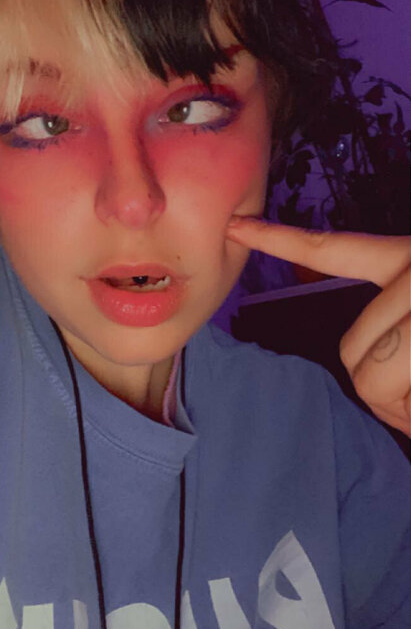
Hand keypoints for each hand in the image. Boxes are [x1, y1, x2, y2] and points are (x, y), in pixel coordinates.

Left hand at [226, 216, 410, 435]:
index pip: (331, 251)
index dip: (278, 240)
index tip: (235, 226)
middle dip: (384, 380)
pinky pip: (394, 400)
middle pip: (349, 350)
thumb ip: (385, 323)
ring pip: (369, 380)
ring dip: (402, 402)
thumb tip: (359, 369)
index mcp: (407, 260)